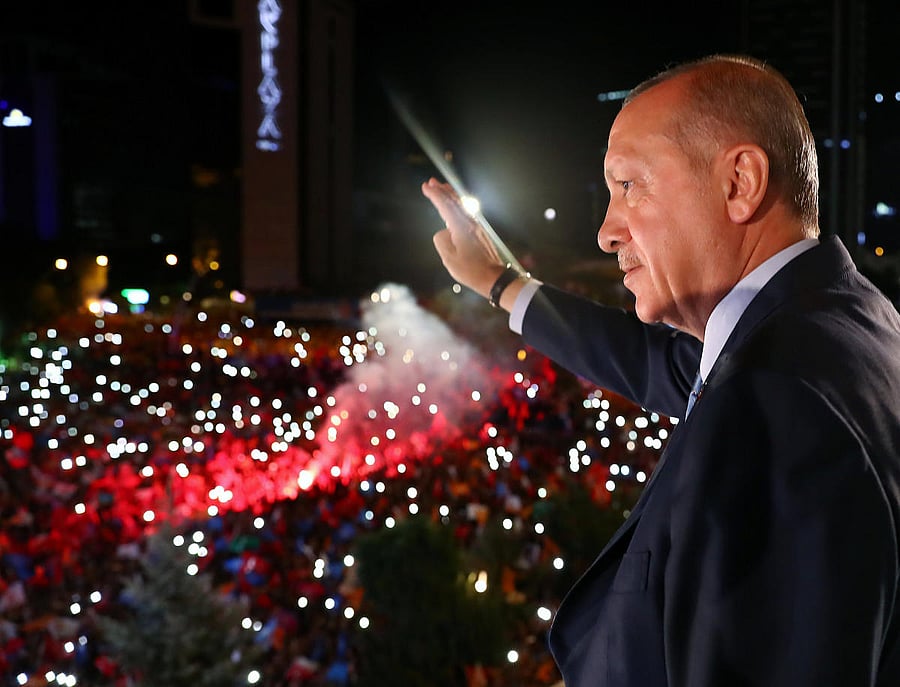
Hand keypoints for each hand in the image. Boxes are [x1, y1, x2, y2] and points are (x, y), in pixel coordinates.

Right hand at [421, 177, 506, 297]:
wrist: (493, 277)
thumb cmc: (471, 270)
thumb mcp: (449, 259)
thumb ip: (442, 241)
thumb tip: (444, 232)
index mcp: (461, 227)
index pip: (445, 206)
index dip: (435, 195)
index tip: (426, 186)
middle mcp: (470, 223)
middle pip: (455, 202)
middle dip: (443, 191)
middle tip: (432, 182)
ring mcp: (476, 227)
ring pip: (462, 206)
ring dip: (451, 196)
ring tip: (443, 188)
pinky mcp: (479, 232)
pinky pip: (466, 213)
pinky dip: (458, 205)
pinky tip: (456, 207)